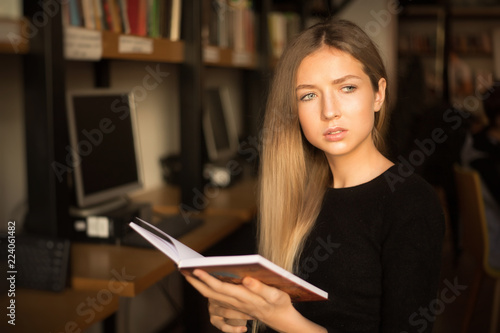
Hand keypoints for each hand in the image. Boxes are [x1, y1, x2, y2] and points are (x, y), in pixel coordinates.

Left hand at [184, 269, 325, 332]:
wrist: (283, 321)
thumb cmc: (281, 305)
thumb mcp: (277, 296)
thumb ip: (262, 288)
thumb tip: (246, 279)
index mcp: (245, 298)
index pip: (221, 288)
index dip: (208, 279)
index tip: (196, 269)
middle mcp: (237, 304)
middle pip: (211, 294)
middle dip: (196, 282)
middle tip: (184, 270)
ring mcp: (235, 308)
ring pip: (212, 299)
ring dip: (201, 288)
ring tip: (191, 276)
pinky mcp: (236, 310)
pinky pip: (218, 307)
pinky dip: (210, 300)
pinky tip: (207, 290)